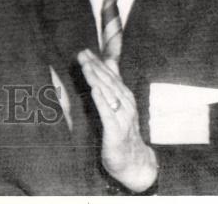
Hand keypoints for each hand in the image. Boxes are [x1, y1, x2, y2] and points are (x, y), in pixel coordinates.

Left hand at [77, 49, 157, 192]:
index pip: (111, 78)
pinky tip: (94, 90)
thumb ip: (114, 83)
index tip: (86, 51)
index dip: (99, 64)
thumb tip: (110, 60)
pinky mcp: (116, 133)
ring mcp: (122, 120)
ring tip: (86, 66)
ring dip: (97, 79)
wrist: (135, 164)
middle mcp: (126, 107)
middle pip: (109, 83)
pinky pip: (108, 115)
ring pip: (109, 95)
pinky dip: (102, 101)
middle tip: (82, 53)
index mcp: (126, 100)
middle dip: (95, 67)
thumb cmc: (123, 133)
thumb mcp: (119, 105)